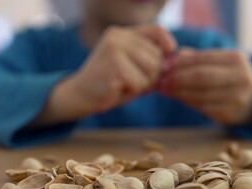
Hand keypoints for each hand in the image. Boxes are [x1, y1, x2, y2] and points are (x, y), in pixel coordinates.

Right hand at [35, 24, 176, 125]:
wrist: (80, 95)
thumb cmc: (110, 82)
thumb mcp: (129, 65)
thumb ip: (149, 59)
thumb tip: (172, 63)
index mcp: (121, 33)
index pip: (156, 31)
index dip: (167, 43)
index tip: (169, 56)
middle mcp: (117, 37)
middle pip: (157, 56)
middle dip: (152, 75)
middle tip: (133, 81)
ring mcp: (114, 51)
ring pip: (151, 71)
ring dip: (143, 84)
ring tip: (124, 84)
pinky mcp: (114, 68)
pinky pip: (139, 83)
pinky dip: (132, 92)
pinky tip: (116, 89)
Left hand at [162, 48, 251, 124]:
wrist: (249, 100)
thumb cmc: (225, 76)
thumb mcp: (216, 62)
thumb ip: (193, 58)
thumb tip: (168, 61)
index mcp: (237, 59)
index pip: (203, 58)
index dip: (181, 63)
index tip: (164, 67)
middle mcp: (241, 77)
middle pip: (201, 77)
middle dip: (177, 79)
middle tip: (161, 81)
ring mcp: (237, 98)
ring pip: (200, 94)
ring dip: (178, 92)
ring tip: (164, 89)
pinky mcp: (230, 114)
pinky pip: (202, 107)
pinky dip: (187, 102)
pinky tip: (178, 97)